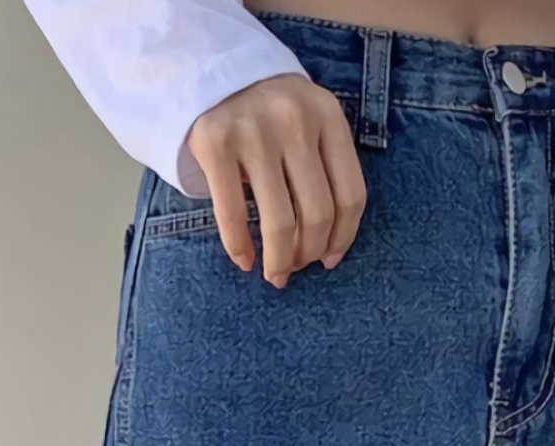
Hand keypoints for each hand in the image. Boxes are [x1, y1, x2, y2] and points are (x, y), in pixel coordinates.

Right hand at [188, 74, 367, 288]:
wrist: (203, 62)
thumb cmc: (265, 108)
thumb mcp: (307, 119)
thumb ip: (323, 164)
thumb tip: (327, 244)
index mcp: (328, 116)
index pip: (351, 194)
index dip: (343, 237)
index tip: (329, 259)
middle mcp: (294, 120)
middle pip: (318, 213)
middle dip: (309, 253)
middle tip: (298, 267)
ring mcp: (253, 130)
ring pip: (279, 221)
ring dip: (280, 260)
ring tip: (276, 273)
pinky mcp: (213, 142)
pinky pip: (233, 213)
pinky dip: (240, 247)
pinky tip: (245, 261)